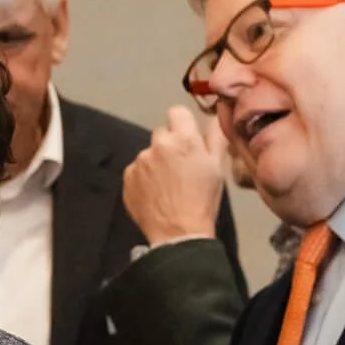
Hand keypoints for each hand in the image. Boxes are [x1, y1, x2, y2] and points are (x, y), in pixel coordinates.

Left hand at [126, 105, 230, 245]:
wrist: (178, 232)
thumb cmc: (202, 199)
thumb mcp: (217, 167)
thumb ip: (215, 137)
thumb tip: (214, 117)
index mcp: (183, 139)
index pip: (176, 112)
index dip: (183, 123)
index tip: (187, 136)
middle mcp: (157, 145)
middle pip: (162, 133)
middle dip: (170, 144)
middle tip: (181, 165)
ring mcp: (139, 161)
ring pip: (149, 153)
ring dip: (156, 162)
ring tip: (169, 184)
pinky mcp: (127, 177)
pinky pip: (136, 170)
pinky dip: (144, 177)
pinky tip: (156, 192)